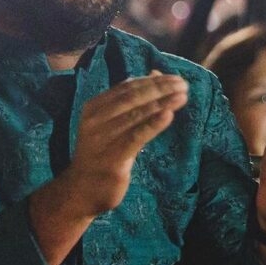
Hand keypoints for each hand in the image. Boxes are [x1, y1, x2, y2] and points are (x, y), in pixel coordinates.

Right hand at [63, 71, 188, 215]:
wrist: (82, 189)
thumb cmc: (102, 154)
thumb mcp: (112, 124)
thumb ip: (131, 102)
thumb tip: (155, 75)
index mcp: (94, 107)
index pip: (127, 88)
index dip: (153, 81)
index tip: (175, 78)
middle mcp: (96, 120)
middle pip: (133, 98)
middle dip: (161, 89)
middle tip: (184, 85)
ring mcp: (103, 139)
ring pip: (137, 115)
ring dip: (162, 103)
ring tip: (182, 96)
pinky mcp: (113, 158)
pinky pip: (137, 137)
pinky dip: (154, 124)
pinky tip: (169, 115)